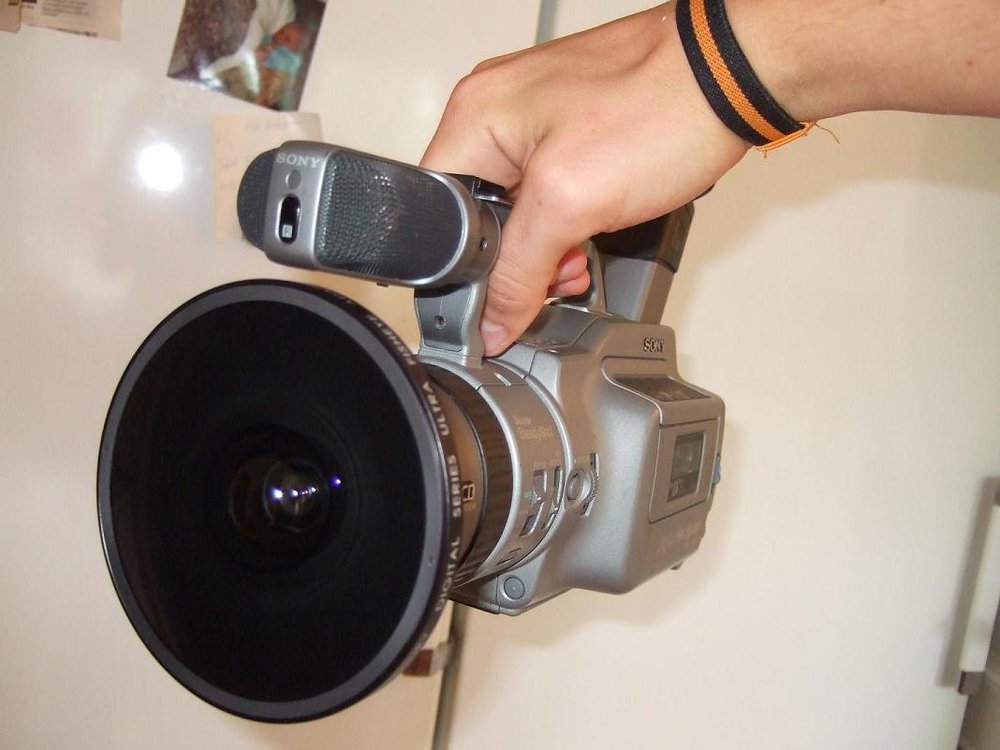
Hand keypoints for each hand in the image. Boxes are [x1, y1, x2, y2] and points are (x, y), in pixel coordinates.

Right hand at [421, 3, 747, 354]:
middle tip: (551, 274)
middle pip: (478, 215)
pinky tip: (595, 232)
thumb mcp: (571, 203)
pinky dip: (571, 222)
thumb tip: (492, 318)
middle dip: (517, 258)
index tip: (491, 302)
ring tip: (581, 255)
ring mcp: (538, 118)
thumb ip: (519, 269)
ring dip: (548, 246)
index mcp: (476, 116)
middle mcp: (499, 110)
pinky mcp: (574, 128)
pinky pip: (553, 192)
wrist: (732, 77)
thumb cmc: (663, 106)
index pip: (437, 212)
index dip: (462, 266)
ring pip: (519, 209)